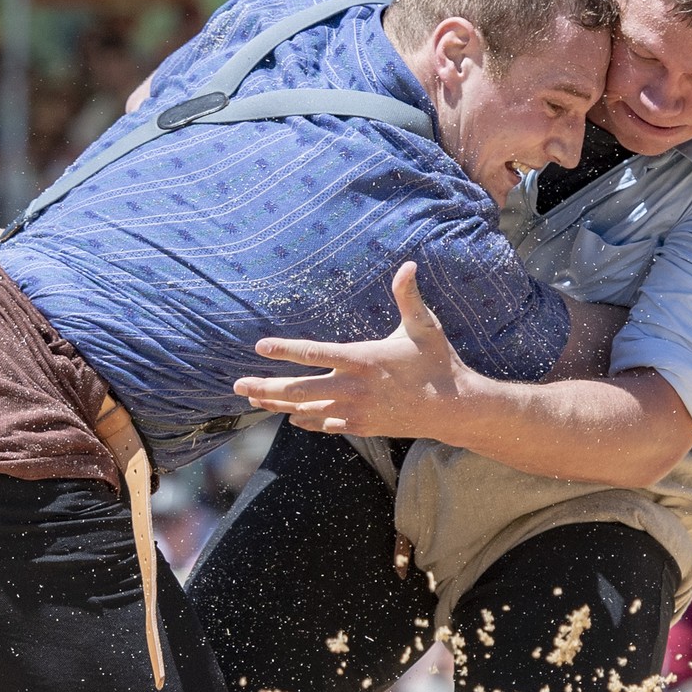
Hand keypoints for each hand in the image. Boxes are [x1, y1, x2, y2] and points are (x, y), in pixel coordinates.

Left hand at [233, 262, 474, 438]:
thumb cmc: (438, 362)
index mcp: (364, 359)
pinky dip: (305, 420)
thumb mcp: (424, 326)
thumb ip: (408, 296)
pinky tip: (290, 416)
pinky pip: (324, 424)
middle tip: (237, 384)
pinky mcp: (361, 426)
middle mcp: (354, 388)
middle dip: (266, 386)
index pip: (316, 354)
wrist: (453, 409)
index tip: (260, 347)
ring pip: (307, 409)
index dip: (285, 350)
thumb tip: (408, 264)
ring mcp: (356, 410)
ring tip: (254, 397)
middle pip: (300, 389)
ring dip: (278, 403)